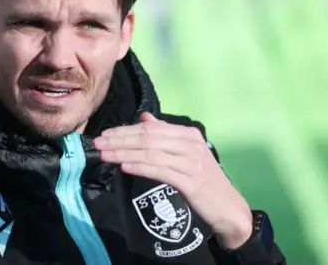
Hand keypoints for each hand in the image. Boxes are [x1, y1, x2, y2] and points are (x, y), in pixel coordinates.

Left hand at [94, 112, 252, 248]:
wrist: (228, 209)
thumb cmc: (204, 181)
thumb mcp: (186, 153)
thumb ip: (165, 135)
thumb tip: (144, 118)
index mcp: (188, 134)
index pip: (151, 128)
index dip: (125, 130)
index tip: (105, 135)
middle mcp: (191, 144)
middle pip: (148, 138)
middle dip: (120, 140)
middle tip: (98, 144)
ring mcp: (192, 162)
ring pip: (151, 153)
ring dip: (124, 153)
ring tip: (105, 155)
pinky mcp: (191, 181)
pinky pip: (160, 170)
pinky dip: (140, 167)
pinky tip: (124, 167)